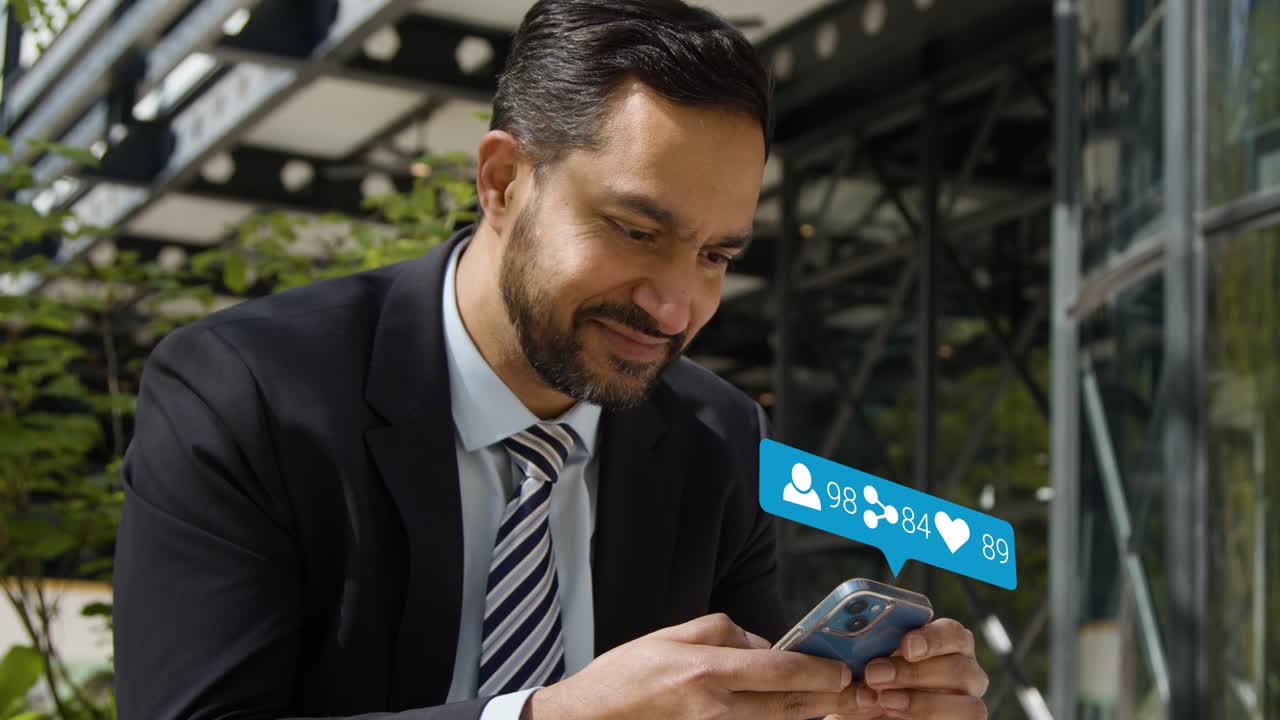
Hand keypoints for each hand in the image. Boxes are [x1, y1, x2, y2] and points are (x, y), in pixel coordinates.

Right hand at [524, 613, 879, 719]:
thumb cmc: (624, 677)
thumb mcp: (672, 636)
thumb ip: (723, 632)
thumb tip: (762, 645)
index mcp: (707, 673)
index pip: (780, 673)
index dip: (818, 673)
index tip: (841, 669)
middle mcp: (716, 710)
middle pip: (789, 707)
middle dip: (826, 699)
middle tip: (850, 691)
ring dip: (805, 714)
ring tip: (826, 703)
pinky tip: (786, 713)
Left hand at [826, 618, 988, 719]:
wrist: (868, 704)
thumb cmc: (869, 677)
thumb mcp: (864, 660)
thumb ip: (868, 649)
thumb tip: (854, 648)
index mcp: (948, 643)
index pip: (953, 633)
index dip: (933, 638)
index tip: (907, 646)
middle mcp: (964, 671)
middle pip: (959, 669)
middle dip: (915, 674)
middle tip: (875, 675)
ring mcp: (966, 702)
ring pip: (966, 705)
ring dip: (922, 704)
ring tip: (884, 701)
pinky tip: (891, 716)